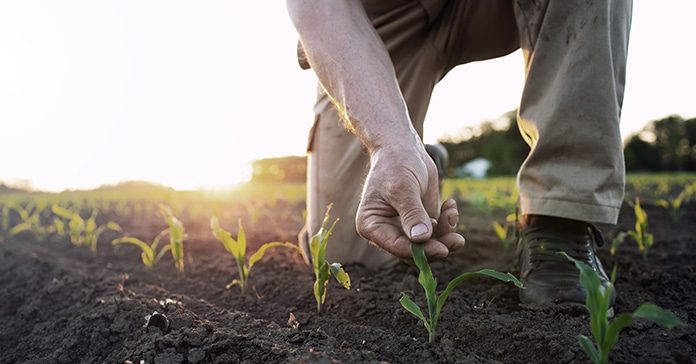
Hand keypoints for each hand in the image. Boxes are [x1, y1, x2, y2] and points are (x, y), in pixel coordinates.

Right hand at [356, 144, 465, 259]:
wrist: (403, 147)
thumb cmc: (395, 164)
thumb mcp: (402, 188)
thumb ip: (412, 213)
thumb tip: (421, 238)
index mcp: (372, 226)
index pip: (396, 246)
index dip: (419, 251)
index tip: (441, 249)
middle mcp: (387, 231)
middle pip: (414, 251)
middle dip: (437, 246)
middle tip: (457, 240)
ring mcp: (405, 228)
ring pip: (429, 245)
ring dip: (446, 234)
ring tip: (452, 213)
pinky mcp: (421, 221)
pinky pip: (438, 232)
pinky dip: (447, 223)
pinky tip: (450, 205)